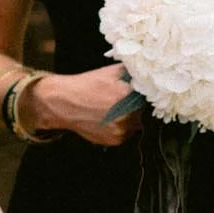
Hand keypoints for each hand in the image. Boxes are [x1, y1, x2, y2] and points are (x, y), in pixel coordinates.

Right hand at [27, 63, 144, 146]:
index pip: (149, 95)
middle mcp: (126, 115)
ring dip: (130, 118)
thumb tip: (149, 72)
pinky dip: (121, 128)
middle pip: (143, 111)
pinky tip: (108, 119)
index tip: (138, 92)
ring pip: (136, 124)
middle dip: (136, 106)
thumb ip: (132, 73)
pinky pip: (126, 134)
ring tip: (112, 110)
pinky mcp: (115, 140)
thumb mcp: (110, 72)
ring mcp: (121, 130)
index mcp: (126, 94)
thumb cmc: (87, 85)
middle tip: (121, 101)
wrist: (64, 103)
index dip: (144, 93)